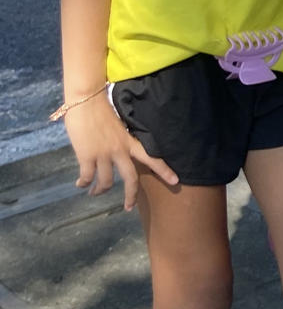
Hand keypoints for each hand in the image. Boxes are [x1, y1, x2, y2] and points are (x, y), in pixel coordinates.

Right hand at [64, 93, 179, 208]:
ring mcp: (104, 154)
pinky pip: (87, 177)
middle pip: (131, 178)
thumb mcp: (117, 126)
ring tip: (94, 192)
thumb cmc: (100, 108)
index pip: (151, 157)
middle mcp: (120, 150)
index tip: (176, 181)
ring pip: (106, 182)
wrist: (85, 100)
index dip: (163, 170)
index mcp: (129, 141)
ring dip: (99, 190)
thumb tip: (116, 150)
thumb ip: (119, 139)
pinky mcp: (87, 156)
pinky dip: (83, 183)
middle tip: (129, 207)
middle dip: (131, 196)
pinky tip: (80, 184)